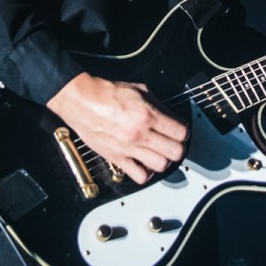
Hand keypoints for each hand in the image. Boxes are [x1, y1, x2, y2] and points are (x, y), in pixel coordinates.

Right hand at [45, 72, 187, 184]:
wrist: (81, 101)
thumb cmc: (107, 94)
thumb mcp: (139, 90)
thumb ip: (158, 105)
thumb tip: (172, 118)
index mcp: (147, 114)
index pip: (180, 132)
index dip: (184, 131)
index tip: (180, 130)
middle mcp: (140, 133)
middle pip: (175, 152)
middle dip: (178, 147)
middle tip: (173, 142)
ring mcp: (129, 148)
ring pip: (161, 165)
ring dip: (164, 160)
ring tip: (159, 153)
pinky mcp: (117, 158)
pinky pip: (140, 176)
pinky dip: (146, 172)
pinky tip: (144, 163)